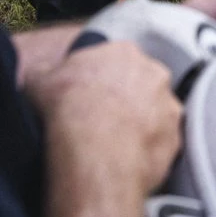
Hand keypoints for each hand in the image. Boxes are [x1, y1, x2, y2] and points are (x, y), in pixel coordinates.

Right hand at [26, 42, 181, 196]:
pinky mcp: (175, 137)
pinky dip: (149, 153)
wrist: (94, 148)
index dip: (102, 81)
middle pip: (142, 84)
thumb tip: (41, 75)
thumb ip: (46, 73)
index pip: (117, 61)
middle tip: (105, 122)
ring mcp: (169, 106)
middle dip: (127, 101)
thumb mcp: (39, 81)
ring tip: (116, 147)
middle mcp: (154, 73)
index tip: (91, 98)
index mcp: (123, 53)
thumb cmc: (67, 108)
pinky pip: (163, 144)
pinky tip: (128, 163)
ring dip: (142, 126)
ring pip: (157, 114)